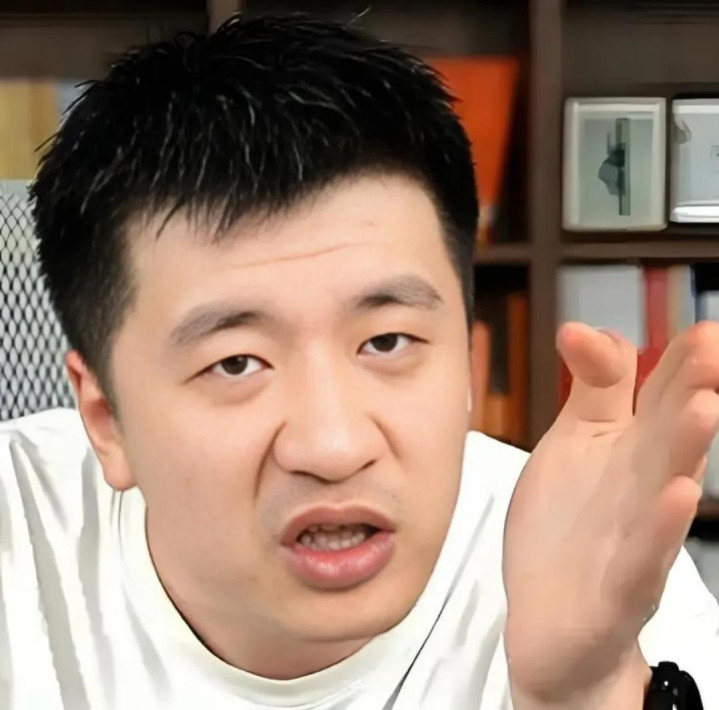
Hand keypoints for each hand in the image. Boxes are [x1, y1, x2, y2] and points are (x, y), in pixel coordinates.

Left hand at [503, 321, 718, 708]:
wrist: (549, 619)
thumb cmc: (566, 523)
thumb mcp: (573, 442)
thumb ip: (590, 388)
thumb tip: (583, 326)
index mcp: (629, 447)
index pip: (656, 396)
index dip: (675, 363)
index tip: (701, 330)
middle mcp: (640, 486)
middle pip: (667, 434)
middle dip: (690, 391)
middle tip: (712, 347)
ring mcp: (632, 537)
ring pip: (663, 488)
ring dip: (684, 449)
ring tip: (703, 408)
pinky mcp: (617, 587)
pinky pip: (641, 556)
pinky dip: (659, 527)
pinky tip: (676, 496)